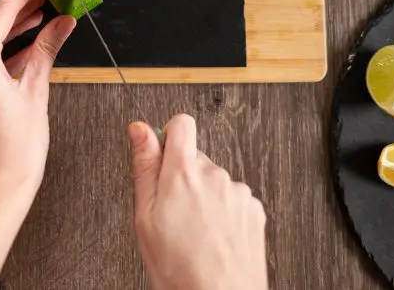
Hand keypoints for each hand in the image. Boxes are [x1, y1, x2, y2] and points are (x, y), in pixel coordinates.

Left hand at [0, 0, 75, 201]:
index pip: (0, 15)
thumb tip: (63, 22)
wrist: (1, 184)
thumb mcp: (36, 89)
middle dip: (18, 12)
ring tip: (38, 19)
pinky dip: (0, 56)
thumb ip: (47, 49)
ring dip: (10, 34)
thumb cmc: (19, 145)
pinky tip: (23, 50)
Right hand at [129, 114, 268, 289]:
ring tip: (194, 233)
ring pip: (214, 181)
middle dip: (183, 179)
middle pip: (196, 159)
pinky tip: (213, 238)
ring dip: (204, 198)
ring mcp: (237, 192)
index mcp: (183, 172)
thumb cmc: (179, 269)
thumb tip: (140, 130)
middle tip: (173, 214)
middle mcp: (214, 175)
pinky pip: (233, 199)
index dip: (169, 137)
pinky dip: (223, 213)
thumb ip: (144, 166)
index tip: (162, 157)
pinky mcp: (254, 209)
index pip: (180, 124)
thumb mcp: (146, 217)